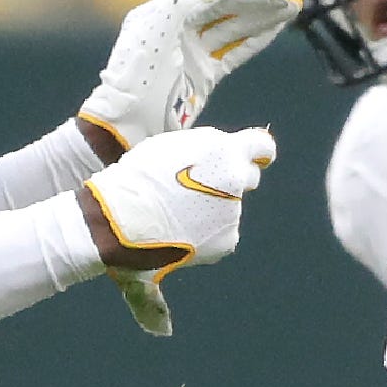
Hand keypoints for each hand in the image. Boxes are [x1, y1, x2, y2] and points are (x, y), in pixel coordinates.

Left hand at [77, 0, 302, 151]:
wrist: (129, 125)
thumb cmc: (137, 76)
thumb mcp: (158, 27)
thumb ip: (189, 0)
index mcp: (165, 11)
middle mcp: (179, 27)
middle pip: (225, 7)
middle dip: (257, 2)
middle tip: (288, 1)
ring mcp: (192, 51)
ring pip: (233, 27)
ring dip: (261, 19)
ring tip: (290, 12)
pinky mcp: (202, 74)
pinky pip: (233, 50)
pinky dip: (254, 40)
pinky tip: (274, 30)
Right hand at [78, 125, 273, 272]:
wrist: (124, 217)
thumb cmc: (138, 177)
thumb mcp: (172, 148)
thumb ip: (202, 152)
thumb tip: (213, 159)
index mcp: (224, 149)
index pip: (262, 146)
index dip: (257, 153)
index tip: (254, 159)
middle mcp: (236, 178)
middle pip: (246, 177)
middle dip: (229, 182)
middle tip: (200, 191)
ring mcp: (234, 211)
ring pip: (229, 208)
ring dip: (211, 211)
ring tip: (175, 216)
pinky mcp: (228, 239)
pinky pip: (222, 234)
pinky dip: (207, 235)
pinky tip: (180, 233)